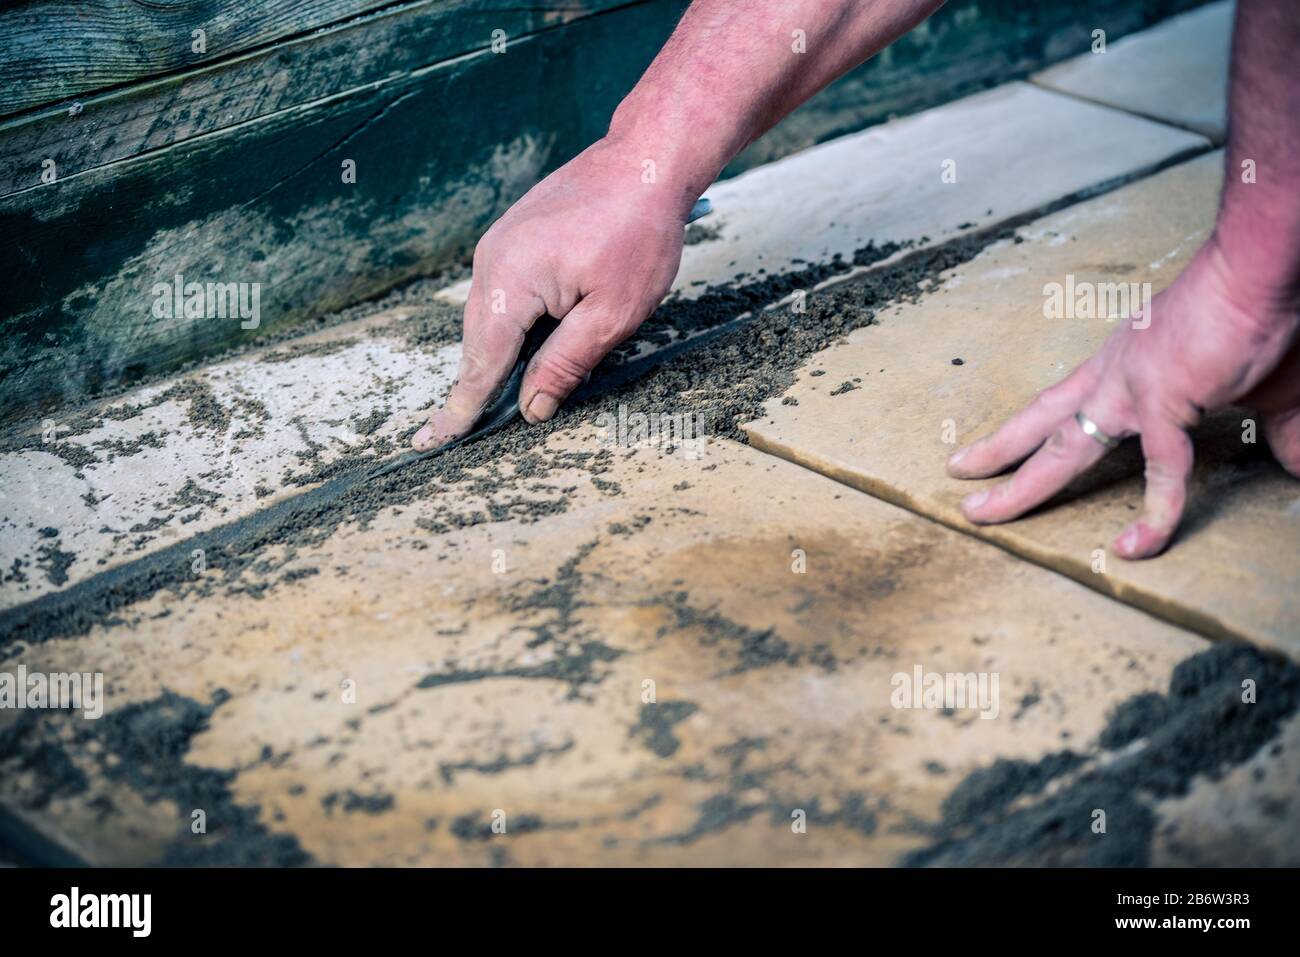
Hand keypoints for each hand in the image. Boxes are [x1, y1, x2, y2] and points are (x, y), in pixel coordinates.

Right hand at [412, 137, 689, 449]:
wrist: (645, 160)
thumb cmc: (639, 233)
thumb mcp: (612, 313)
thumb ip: (565, 362)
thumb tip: (532, 407)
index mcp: (511, 280)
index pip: (482, 362)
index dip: (461, 408)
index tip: (434, 441)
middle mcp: (492, 260)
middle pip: (480, 342)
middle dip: (474, 387)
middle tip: (449, 434)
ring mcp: (499, 245)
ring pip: (490, 319)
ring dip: (496, 357)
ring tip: (493, 398)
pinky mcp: (514, 238)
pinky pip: (502, 295)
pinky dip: (509, 327)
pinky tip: (526, 347)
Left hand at [947, 239, 1299, 558]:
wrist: (1267, 271)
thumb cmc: (1262, 320)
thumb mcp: (1265, 389)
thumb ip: (1277, 432)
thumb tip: (1296, 464)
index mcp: (1123, 365)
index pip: (1064, 403)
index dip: (1032, 426)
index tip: (1006, 445)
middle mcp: (1112, 376)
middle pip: (1040, 421)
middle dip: (996, 451)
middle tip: (956, 472)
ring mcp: (1129, 391)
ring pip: (1059, 449)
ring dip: (1019, 486)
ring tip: (979, 514)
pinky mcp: (1163, 404)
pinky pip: (1160, 473)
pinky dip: (1154, 515)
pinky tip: (1134, 550)